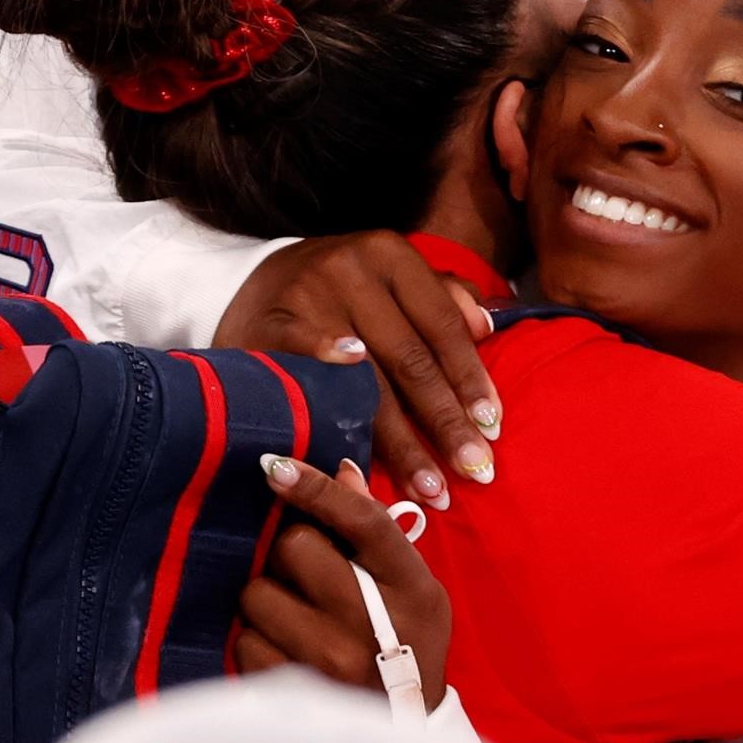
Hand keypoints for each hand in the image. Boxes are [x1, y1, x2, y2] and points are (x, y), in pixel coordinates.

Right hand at [215, 232, 498, 509]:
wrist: (250, 281)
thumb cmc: (341, 291)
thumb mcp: (392, 279)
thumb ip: (443, 299)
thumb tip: (486, 328)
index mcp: (391, 255)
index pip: (442, 325)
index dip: (470, 379)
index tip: (493, 428)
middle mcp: (351, 268)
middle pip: (410, 359)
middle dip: (444, 422)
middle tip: (473, 471)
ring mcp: (308, 297)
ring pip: (366, 381)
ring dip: (400, 443)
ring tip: (429, 487)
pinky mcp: (271, 326)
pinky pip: (309, 374)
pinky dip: (335, 403)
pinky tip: (356, 441)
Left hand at [234, 456, 450, 710]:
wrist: (404, 730)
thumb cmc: (409, 642)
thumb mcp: (413, 586)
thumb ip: (375, 529)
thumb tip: (340, 470)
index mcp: (410, 585)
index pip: (361, 519)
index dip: (315, 487)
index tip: (275, 467)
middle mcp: (370, 621)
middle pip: (294, 546)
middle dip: (289, 553)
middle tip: (304, 573)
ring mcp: (329, 659)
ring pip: (257, 594)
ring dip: (268, 598)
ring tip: (295, 617)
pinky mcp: (292, 690)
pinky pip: (244, 641)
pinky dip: (257, 640)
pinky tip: (284, 649)